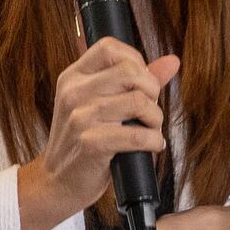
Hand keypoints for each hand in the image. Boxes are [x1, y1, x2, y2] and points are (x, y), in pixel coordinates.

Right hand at [16, 39, 180, 229]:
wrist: (56, 182)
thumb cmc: (82, 142)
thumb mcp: (100, 105)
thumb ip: (135, 82)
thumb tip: (172, 61)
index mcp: (73, 77)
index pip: (110, 47)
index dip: (136, 61)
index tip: (142, 84)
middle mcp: (73, 92)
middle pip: (129, 72)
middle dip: (151, 91)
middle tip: (149, 111)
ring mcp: (80, 118)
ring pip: (138, 101)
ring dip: (155, 119)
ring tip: (151, 130)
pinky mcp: (90, 144)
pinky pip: (137, 135)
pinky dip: (154, 141)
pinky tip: (152, 146)